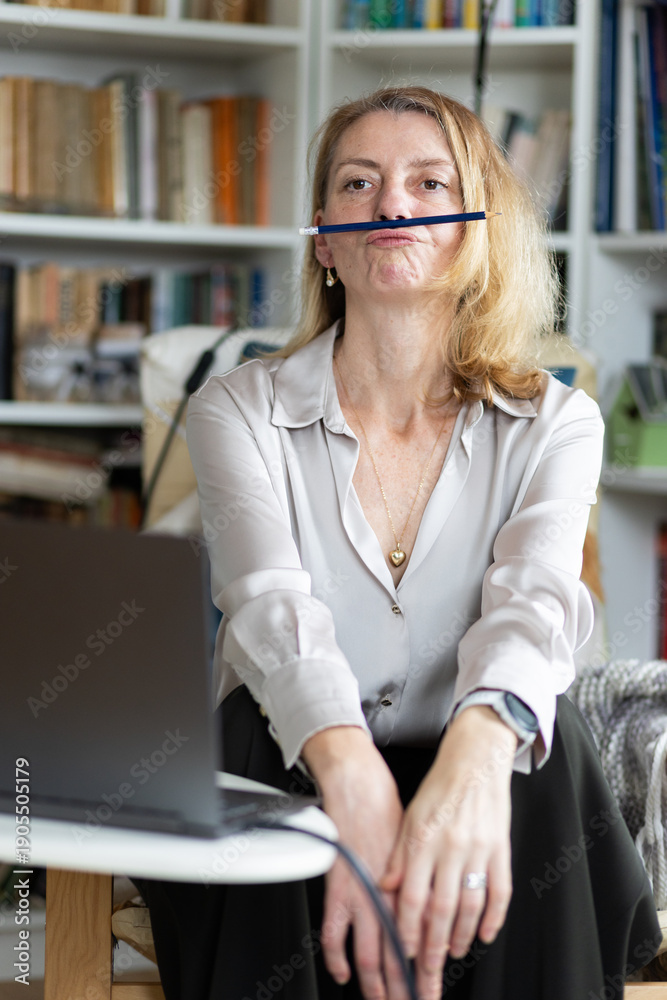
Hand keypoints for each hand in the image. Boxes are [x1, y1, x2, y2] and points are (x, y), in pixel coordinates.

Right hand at [302, 726, 407, 999]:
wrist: (360, 787)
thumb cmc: (388, 812)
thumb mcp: (416, 848)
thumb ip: (419, 881)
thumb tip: (430, 910)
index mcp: (412, 885)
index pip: (424, 941)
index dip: (429, 968)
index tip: (432, 987)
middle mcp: (389, 895)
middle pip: (402, 956)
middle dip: (410, 986)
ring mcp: (363, 895)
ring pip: (374, 955)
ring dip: (380, 984)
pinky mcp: (339, 888)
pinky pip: (334, 933)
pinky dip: (337, 958)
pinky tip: (343, 974)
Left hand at [380, 707, 516, 999]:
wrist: (476, 759)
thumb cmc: (440, 786)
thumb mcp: (409, 816)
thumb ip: (398, 854)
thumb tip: (385, 886)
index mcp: (424, 839)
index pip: (412, 896)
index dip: (407, 929)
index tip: (403, 952)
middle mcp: (451, 846)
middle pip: (441, 909)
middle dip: (432, 947)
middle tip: (428, 972)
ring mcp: (479, 849)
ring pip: (470, 906)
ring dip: (460, 936)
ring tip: (451, 953)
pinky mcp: (501, 849)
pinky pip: (499, 892)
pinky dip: (492, 917)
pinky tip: (484, 934)